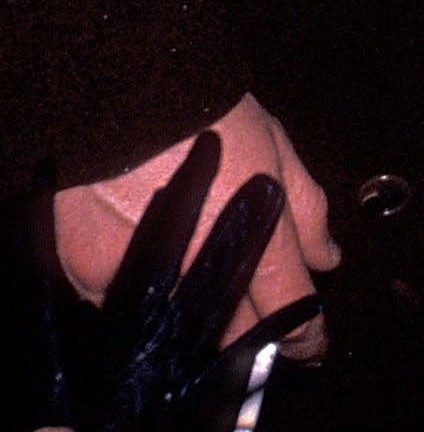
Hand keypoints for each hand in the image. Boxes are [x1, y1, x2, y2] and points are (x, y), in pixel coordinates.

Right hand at [54, 95, 340, 361]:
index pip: (289, 314)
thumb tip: (325, 259)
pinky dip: (141, 305)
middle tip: (253, 323)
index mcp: (255, 238)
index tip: (310, 346)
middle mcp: (201, 271)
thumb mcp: (273, 145)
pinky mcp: (90, 276)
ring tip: (199, 300)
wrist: (117, 85)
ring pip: (178, 334)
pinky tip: (149, 278)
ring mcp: (143, 279)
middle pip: (233, 339)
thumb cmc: (203, 108)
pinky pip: (123, 312)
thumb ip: (305, 210)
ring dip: (195, 329)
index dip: (306, 338)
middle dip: (250, 341)